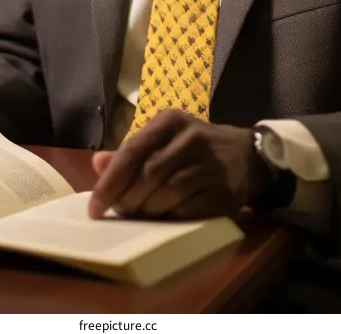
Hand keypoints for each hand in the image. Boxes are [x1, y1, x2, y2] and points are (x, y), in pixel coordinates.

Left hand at [88, 109, 271, 219]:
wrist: (246, 156)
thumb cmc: (193, 148)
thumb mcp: (163, 139)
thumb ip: (130, 151)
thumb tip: (97, 163)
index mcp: (170, 121)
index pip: (131, 151)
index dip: (109, 182)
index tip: (94, 208)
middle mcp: (191, 138)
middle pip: (147, 175)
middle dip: (127, 200)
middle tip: (121, 211)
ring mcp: (210, 165)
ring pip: (166, 195)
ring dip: (148, 211)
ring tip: (142, 214)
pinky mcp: (224, 192)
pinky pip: (187, 211)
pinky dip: (170, 218)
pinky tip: (166, 217)